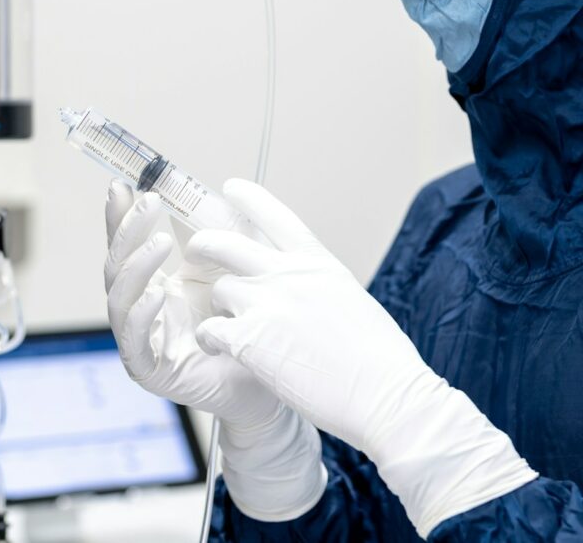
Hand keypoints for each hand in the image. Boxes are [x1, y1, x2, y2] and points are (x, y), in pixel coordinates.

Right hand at [104, 181, 326, 519]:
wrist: (269, 380)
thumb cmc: (246, 326)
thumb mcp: (228, 270)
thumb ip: (209, 238)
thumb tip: (192, 194)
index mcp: (154, 284)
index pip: (128, 245)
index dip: (121, 217)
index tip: (121, 185)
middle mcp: (140, 310)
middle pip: (117, 266)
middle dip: (128, 231)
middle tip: (147, 201)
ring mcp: (141, 341)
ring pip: (120, 299)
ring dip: (137, 266)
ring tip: (159, 241)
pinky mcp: (150, 370)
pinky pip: (135, 340)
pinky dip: (143, 314)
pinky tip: (159, 291)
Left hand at [186, 180, 536, 534]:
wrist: (386, 395)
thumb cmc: (381, 360)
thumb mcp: (354, 301)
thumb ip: (321, 288)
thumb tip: (307, 291)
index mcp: (319, 263)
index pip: (276, 217)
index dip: (250, 199)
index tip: (232, 187)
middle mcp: (289, 275)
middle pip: (228, 244)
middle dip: (206, 244)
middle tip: (196, 250)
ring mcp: (268, 304)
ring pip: (220, 290)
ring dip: (219, 307)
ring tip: (224, 325)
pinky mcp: (250, 339)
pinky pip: (210, 330)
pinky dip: (209, 338)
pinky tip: (216, 347)